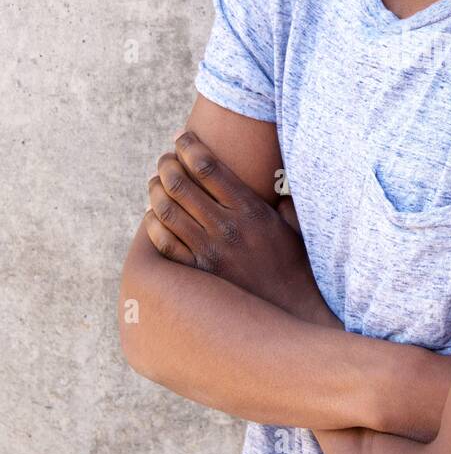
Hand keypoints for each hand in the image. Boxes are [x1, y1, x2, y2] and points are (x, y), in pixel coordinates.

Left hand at [144, 130, 335, 323]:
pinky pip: (163, 244)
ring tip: (155, 183)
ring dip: (155, 191)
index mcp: (251, 211)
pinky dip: (152, 225)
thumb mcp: (295, 228)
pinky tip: (153, 217)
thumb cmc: (296, 270)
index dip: (189, 147)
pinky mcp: (197, 276)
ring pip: (165, 212)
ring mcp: (209, 254)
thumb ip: (284, 202)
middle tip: (164, 160)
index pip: (208, 167)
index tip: (182, 138)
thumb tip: (278, 184)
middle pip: (180, 185)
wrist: (293, 316)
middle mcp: (227, 229)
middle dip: (166, 165)